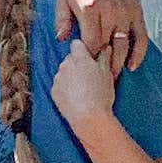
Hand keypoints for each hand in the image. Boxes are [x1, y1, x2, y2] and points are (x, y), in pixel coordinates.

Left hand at [47, 9, 113, 131]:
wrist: (89, 118)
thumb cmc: (101, 96)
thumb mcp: (108, 74)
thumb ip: (104, 57)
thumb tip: (105, 48)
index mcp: (79, 58)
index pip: (76, 44)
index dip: (83, 49)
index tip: (89, 57)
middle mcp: (65, 65)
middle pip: (70, 58)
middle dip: (78, 64)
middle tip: (89, 76)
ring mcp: (58, 78)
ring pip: (64, 71)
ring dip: (71, 76)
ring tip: (83, 89)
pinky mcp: (53, 91)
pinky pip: (59, 84)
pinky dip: (65, 88)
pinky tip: (76, 96)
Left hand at [59, 0, 147, 75]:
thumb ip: (62, 18)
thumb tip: (62, 39)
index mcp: (91, 8)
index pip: (91, 42)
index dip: (89, 58)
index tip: (85, 69)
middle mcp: (111, 11)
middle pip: (108, 46)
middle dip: (103, 66)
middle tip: (98, 82)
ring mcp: (126, 12)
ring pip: (124, 44)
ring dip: (120, 64)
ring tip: (113, 79)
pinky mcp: (137, 12)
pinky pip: (141, 36)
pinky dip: (138, 53)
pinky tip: (132, 66)